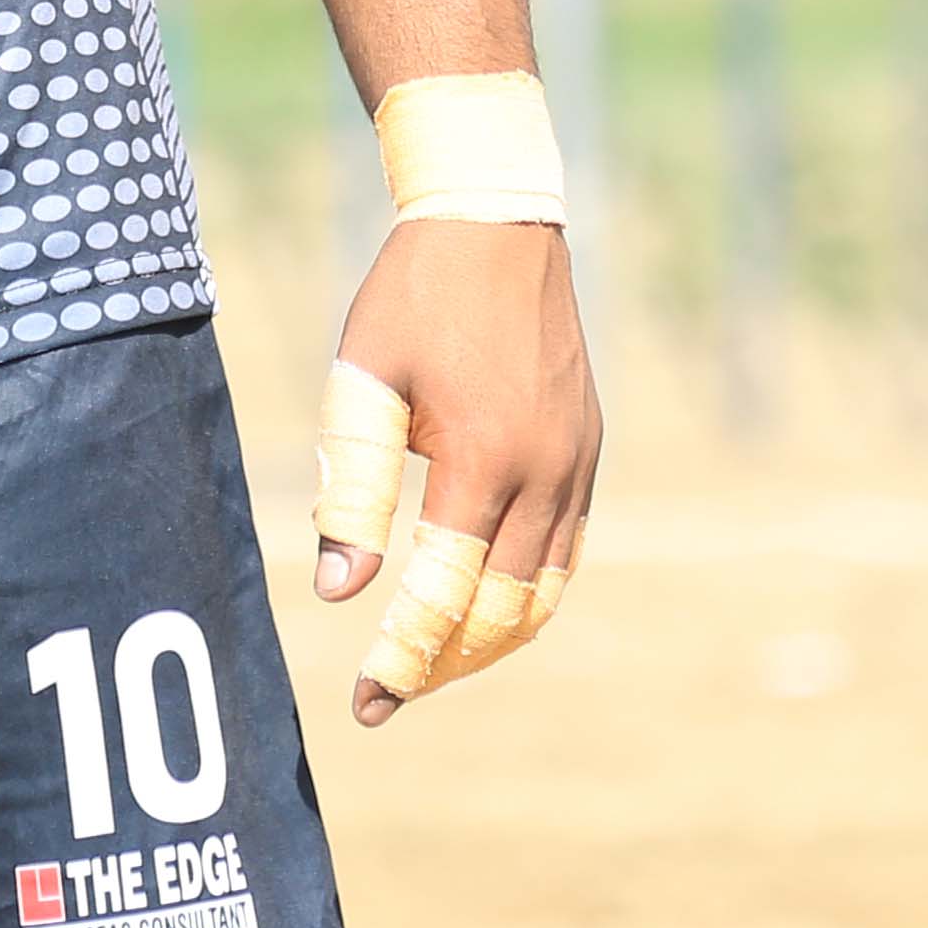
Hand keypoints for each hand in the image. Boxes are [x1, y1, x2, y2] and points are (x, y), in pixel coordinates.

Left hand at [306, 217, 598, 723]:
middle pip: (500, 611)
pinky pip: (565, 551)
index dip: (402, 659)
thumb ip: (352, 486)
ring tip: (430, 665)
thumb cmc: (413, 297)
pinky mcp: (588, 450)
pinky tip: (482, 606)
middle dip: (443, 665)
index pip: (443, 594)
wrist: (494, 221)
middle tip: (386, 696)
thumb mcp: (363, 380)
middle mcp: (545, 472)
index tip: (364, 706)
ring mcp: (577, 463)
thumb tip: (340, 590)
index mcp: (482, 457)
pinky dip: (526, 597)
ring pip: (544, 593)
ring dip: (489, 641)